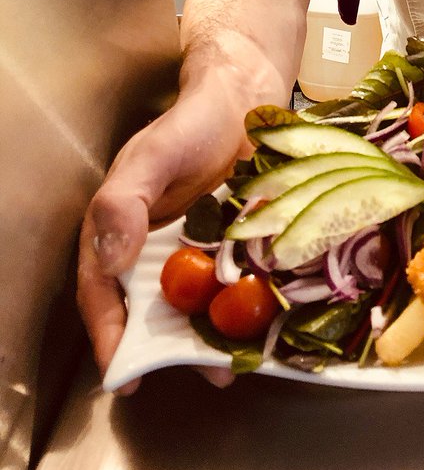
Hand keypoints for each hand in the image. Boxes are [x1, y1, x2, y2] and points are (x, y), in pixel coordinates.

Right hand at [77, 91, 247, 392]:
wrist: (247, 96)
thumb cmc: (190, 122)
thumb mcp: (152, 155)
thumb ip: (124, 202)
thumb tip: (110, 258)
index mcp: (122, 234)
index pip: (105, 293)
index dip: (111, 335)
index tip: (123, 371)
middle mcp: (160, 253)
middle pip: (158, 313)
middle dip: (176, 349)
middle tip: (201, 373)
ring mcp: (204, 255)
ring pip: (203, 307)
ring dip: (218, 336)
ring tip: (238, 361)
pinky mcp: (244, 249)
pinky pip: (245, 285)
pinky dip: (255, 307)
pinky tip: (272, 324)